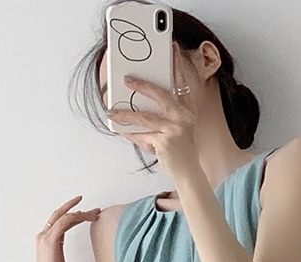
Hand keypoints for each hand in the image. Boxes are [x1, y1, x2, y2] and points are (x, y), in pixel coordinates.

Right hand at [35, 195, 99, 261]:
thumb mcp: (58, 259)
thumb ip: (59, 247)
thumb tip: (65, 242)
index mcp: (44, 240)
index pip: (58, 221)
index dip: (72, 215)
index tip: (86, 213)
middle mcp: (42, 235)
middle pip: (60, 214)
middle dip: (75, 207)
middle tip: (94, 208)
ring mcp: (45, 237)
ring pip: (64, 216)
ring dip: (82, 213)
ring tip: (96, 214)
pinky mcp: (50, 240)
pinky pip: (65, 221)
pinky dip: (77, 216)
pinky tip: (88, 217)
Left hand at [106, 41, 199, 182]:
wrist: (189, 173)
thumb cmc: (181, 151)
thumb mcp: (177, 129)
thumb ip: (164, 116)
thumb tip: (138, 108)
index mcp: (188, 111)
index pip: (183, 84)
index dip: (178, 66)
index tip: (174, 49)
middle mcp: (183, 117)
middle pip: (160, 94)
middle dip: (142, 85)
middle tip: (127, 79)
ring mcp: (175, 129)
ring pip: (144, 117)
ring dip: (125, 114)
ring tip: (112, 112)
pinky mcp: (165, 141)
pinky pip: (141, 135)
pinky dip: (130, 134)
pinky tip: (121, 131)